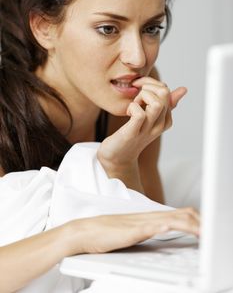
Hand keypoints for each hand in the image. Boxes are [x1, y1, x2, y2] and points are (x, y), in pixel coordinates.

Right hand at [66, 207, 198, 254]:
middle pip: (181, 214)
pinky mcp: (129, 232)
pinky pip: (147, 228)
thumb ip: (151, 228)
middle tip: (212, 231)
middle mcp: (149, 217)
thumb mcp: (136, 229)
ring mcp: (140, 223)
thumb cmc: (109, 232)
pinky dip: (160, 227)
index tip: (209, 227)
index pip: (181, 213)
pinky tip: (168, 228)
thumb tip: (167, 230)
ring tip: (203, 232)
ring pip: (169, 220)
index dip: (198, 219)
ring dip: (188, 225)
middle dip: (200, 223)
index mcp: (152, 216)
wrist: (87, 231)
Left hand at [98, 77, 186, 166]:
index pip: (166, 91)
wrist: (118, 158)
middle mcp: (160, 125)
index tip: (138, 89)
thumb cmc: (132, 134)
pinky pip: (139, 114)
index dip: (150, 84)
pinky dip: (132, 107)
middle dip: (147, 86)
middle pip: (164, 93)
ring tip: (134, 104)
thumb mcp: (150, 117)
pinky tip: (128, 113)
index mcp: (165, 119)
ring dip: (141, 97)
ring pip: (156, 103)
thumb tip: (183, 89)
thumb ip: (164, 104)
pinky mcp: (133, 133)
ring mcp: (148, 130)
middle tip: (136, 96)